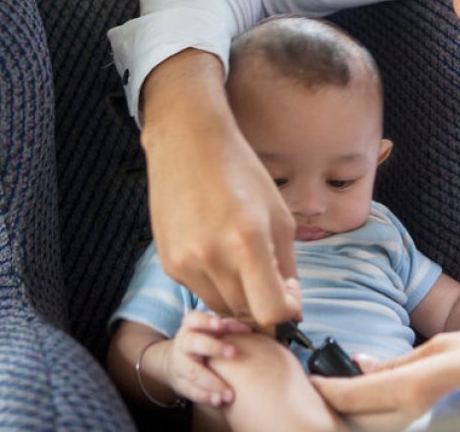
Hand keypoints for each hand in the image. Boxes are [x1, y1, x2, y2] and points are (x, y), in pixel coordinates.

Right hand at [141, 50, 299, 326]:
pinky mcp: (169, 263)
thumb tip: (291, 309)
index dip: (285, 312)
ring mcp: (186, 263)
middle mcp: (213, 258)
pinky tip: (215, 249)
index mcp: (248, 243)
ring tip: (239, 260)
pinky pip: (199, 290)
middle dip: (261, 303)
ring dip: (236, 296)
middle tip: (267, 278)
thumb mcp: (280, 217)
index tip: (288, 295)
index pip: (270, 312)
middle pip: (245, 313)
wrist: (188, 145)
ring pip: (220, 307)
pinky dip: (213, 281)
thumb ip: (287, 267)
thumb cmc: (243, 175)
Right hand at [165, 311, 252, 405]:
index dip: (206, 321)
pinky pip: (191, 390)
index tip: (220, 324)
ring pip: (192, 372)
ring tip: (228, 394)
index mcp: (190, 326)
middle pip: (194, 343)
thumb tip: (247, 330)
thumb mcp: (211, 330)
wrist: (176, 359)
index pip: (195, 319)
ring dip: (211, 383)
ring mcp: (179, 363)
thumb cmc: (203, 340)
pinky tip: (218, 401)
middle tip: (233, 353)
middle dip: (213, 348)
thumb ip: (228, 327)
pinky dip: (205, 397)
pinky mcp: (179, 382)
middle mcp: (183, 343)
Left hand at [312, 329, 459, 422]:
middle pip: (356, 424)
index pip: (349, 396)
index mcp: (416, 388)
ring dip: (362, 420)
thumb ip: (399, 361)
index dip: (323, 388)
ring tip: (355, 401)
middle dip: (337, 408)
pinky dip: (389, 425)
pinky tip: (387, 413)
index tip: (309, 380)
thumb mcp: (447, 346)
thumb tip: (360, 363)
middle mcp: (420, 421)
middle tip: (325, 390)